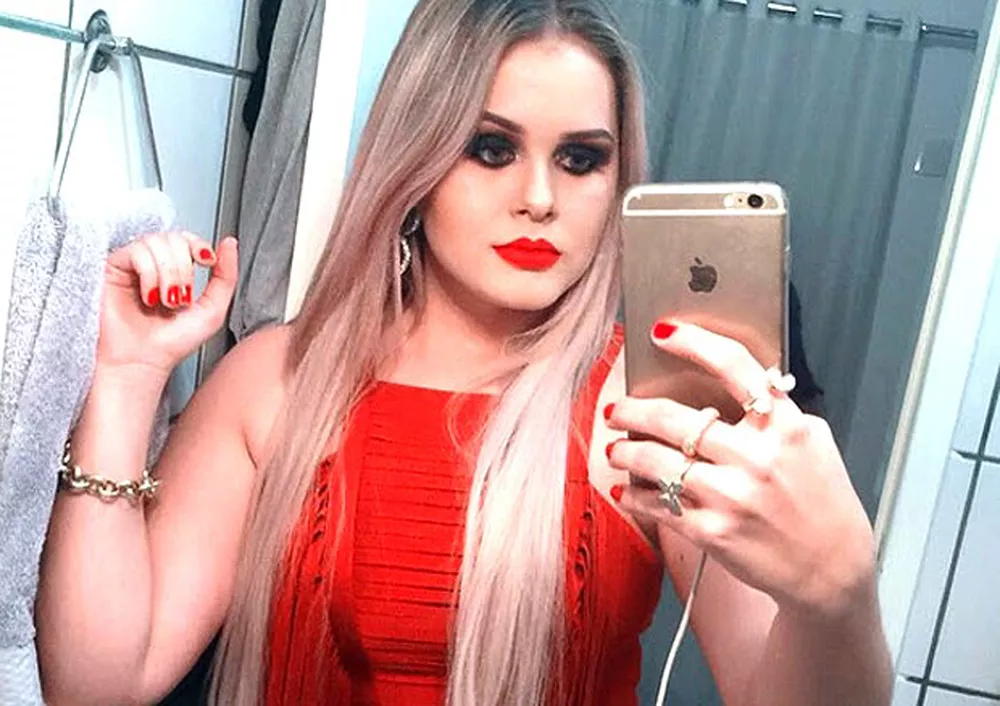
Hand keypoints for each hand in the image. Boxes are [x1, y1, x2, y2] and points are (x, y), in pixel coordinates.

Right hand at [97, 232, 237, 378]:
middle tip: (180, 298)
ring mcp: (132, 265)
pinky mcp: (113, 268)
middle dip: (184, 269)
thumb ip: (226, 276)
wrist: (143, 362)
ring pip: (157, 242)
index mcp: (176, 271)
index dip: (198, 245)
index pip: (187, 239)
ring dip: (168, 275)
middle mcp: (154, 265)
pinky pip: (137, 251)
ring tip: (165, 302)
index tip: (207, 261)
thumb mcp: (213, 310)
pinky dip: (150, 275)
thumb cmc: (172, 343)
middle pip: (174, 238)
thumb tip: (229, 243)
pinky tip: (148, 297)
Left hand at [605, 321, 875, 622]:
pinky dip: (635, 496)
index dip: (694, 343)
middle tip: (617, 410)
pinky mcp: (714, 531)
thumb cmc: (822, 504)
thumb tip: (735, 385)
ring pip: (656, 460)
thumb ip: (778, 414)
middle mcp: (757, 458)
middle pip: (675, 418)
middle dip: (633, 410)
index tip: (663, 332)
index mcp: (785, 427)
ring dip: (625, 451)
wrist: (831, 570)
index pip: (736, 367)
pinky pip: (658, 505)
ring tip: (615, 448)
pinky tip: (627, 491)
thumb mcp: (814, 444)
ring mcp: (732, 496)